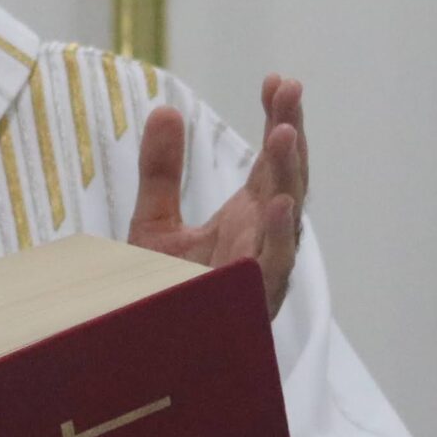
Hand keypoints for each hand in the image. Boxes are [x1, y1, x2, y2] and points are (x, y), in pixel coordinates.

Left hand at [128, 75, 307, 316]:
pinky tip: (281, 203)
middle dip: (290, 135)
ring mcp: (261, 270)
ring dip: (289, 175)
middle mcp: (263, 240)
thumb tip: (165, 108)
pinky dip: (280, 236)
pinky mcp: (250, 301)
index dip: (278, 120)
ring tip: (285, 132)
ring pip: (286, 219)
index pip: (273, 161)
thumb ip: (161, 171)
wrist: (145, 356)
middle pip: (287, 180)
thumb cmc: (161, 296)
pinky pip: (272, 267)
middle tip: (288, 89)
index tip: (276, 80)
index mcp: (248, 218)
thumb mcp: (154, 222)